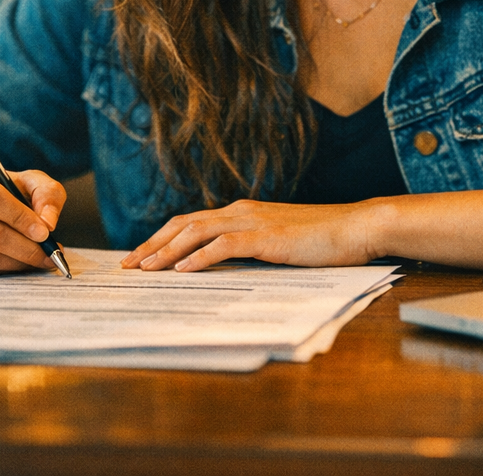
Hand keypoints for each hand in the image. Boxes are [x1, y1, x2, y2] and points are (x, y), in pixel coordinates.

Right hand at [0, 158, 66, 275]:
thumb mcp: (24, 180)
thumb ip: (45, 193)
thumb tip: (48, 222)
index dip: (21, 218)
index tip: (45, 232)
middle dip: (25, 247)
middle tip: (48, 254)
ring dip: (16, 262)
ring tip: (36, 260)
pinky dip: (0, 271)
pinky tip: (15, 264)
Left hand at [120, 199, 384, 271]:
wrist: (355, 228)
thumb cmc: (321, 240)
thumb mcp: (277, 244)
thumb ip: (250, 250)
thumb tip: (222, 269)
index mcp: (241, 212)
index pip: (190, 222)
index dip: (161, 239)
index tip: (140, 258)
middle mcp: (240, 211)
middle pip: (183, 224)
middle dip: (152, 245)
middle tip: (127, 266)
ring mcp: (252, 221)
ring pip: (196, 232)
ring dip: (167, 251)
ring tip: (145, 269)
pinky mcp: (265, 236)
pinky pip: (223, 246)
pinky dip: (199, 257)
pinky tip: (183, 271)